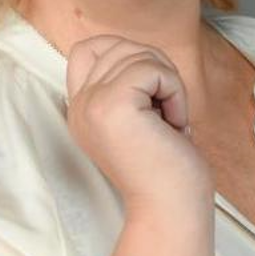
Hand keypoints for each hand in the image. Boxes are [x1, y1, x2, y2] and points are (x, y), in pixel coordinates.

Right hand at [65, 34, 213, 213]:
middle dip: (154, 66)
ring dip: (168, 81)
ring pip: (138, 54)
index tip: (147, 86)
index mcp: (81, 109)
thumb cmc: (166, 166)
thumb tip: (141, 50)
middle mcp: (79, 106)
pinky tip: (174, 122)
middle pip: (117, 46)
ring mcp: (92, 104)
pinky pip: (152, 69)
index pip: (85, 49)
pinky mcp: (113, 105)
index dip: (120, 51)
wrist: (171, 209)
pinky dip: (174, 91)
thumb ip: (124, 84)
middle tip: (167, 104)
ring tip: (170, 117)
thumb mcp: (135, 116)